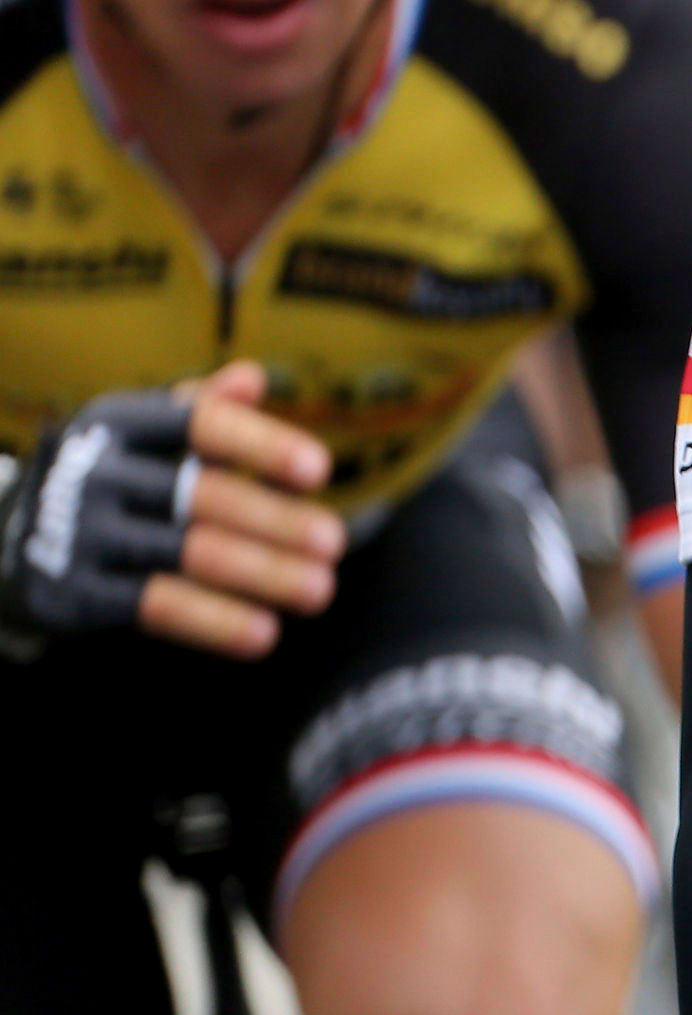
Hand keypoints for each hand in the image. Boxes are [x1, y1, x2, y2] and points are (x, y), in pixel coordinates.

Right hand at [1, 362, 339, 657]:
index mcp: (121, 422)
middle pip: (203, 495)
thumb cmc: (115, 475)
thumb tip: (252, 378)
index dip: (261, 445)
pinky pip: (157, 606)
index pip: (199, 423)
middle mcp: (97, 472)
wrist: (14, 533)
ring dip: (263, 574)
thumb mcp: (148, 436)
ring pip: (188, 553)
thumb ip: (204, 411)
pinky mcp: (75, 592)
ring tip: (320, 590)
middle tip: (335, 543)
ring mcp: (81, 533)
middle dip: (276, 521)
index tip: (320, 472)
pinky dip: (216, 622)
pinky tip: (265, 635)